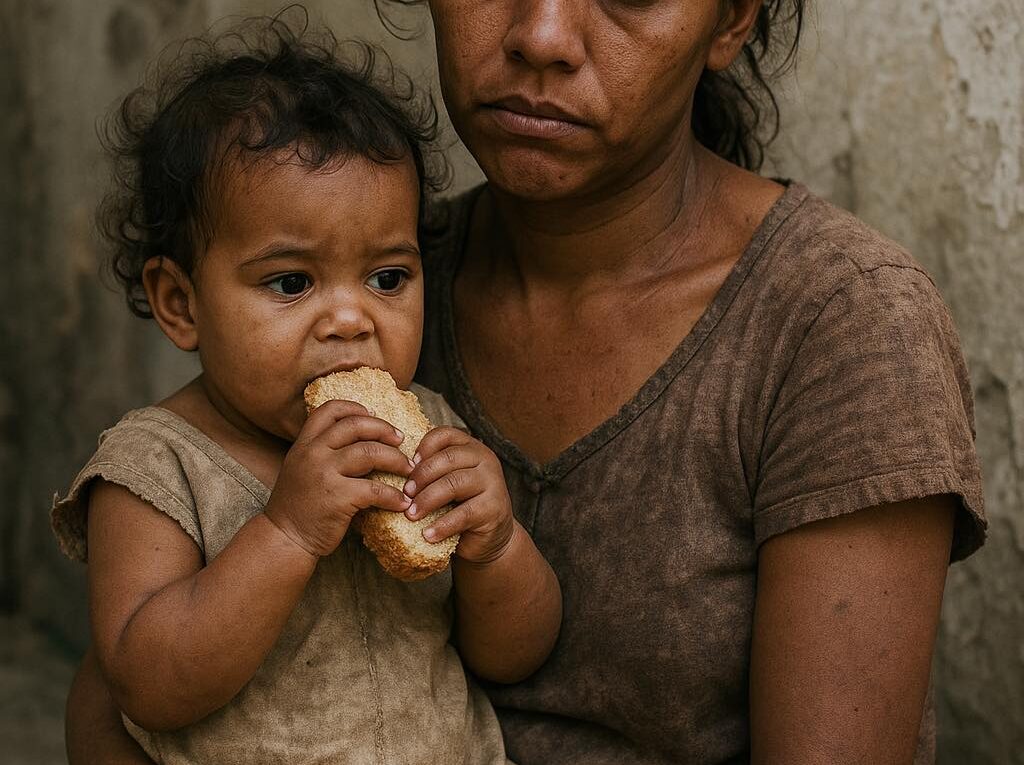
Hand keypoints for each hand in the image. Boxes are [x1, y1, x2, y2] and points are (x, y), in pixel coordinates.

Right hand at [264, 400, 413, 556]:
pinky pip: (375, 490)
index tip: (373, 415)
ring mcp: (324, 474)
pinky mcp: (337, 498)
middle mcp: (312, 453)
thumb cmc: (298, 506)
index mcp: (304, 444)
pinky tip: (402, 502)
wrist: (284, 538)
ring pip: (370, 453)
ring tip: (408, 469)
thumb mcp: (300, 468)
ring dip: (396, 460)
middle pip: (356, 426)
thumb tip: (361, 440)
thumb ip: (322, 452)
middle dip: (384, 430)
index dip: (355, 408)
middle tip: (400, 440)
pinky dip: (394, 496)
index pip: (330, 410)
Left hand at [403, 428, 514, 564]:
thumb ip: (430, 471)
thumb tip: (393, 468)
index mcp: (471, 448)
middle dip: (421, 476)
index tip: (407, 468)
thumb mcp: (446, 483)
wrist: (490, 538)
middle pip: (447, 458)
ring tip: (411, 515)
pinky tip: (427, 535)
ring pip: (454, 483)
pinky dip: (442, 525)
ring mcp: (493, 482)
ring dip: (427, 500)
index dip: (423, 448)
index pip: (444, 435)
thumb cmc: (460, 506)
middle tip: (403, 495)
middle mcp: (485, 459)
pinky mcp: (494, 508)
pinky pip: (464, 514)